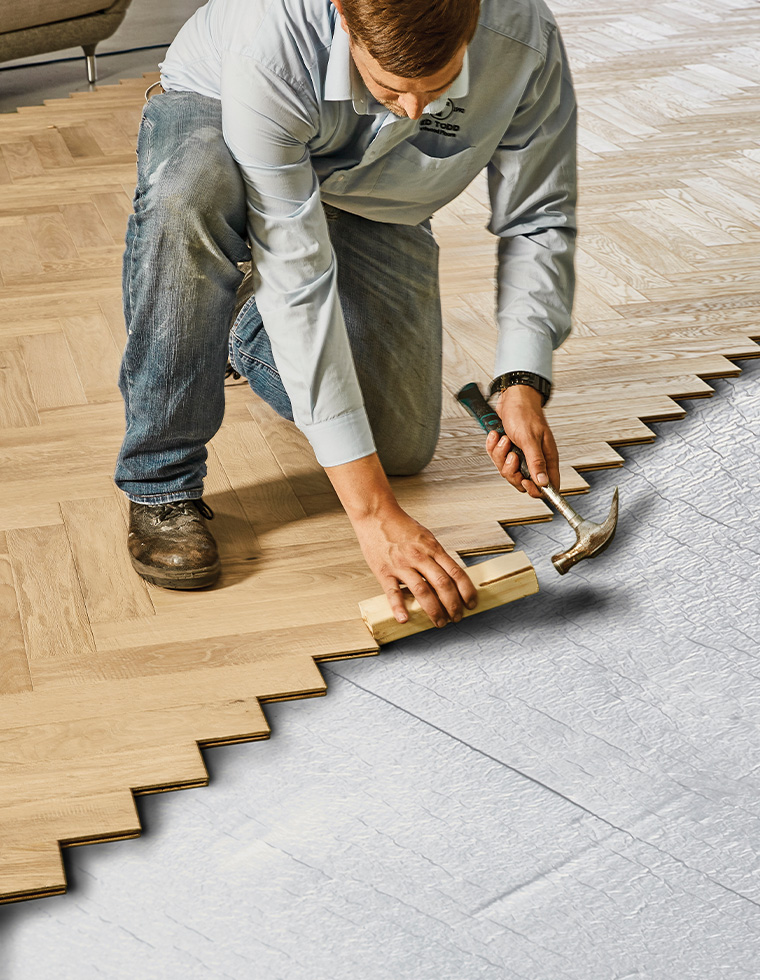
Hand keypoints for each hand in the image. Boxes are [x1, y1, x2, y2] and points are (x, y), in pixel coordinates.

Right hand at [352, 503, 477, 627]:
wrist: (376, 514)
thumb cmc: (401, 527)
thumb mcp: (426, 537)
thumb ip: (436, 556)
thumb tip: (450, 575)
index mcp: (432, 548)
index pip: (456, 573)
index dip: (466, 591)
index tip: (471, 603)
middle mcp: (420, 557)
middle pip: (443, 585)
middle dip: (453, 605)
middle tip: (457, 618)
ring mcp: (402, 565)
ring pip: (422, 591)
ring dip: (434, 610)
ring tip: (440, 623)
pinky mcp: (384, 571)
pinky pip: (392, 592)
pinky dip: (398, 607)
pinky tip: (404, 619)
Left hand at [485, 385, 559, 498]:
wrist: (511, 397)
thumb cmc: (524, 413)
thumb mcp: (529, 439)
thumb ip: (536, 462)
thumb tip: (544, 483)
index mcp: (547, 458)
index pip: (548, 486)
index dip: (536, 489)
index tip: (525, 481)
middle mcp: (535, 458)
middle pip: (522, 481)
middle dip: (511, 470)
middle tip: (512, 455)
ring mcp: (521, 455)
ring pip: (507, 470)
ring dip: (500, 455)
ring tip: (504, 440)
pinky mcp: (509, 450)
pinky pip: (498, 459)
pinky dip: (494, 448)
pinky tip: (497, 436)